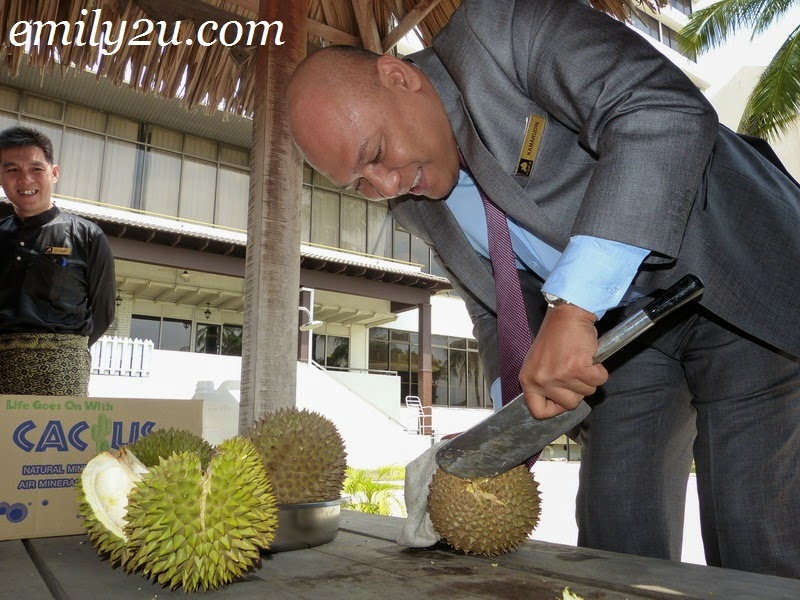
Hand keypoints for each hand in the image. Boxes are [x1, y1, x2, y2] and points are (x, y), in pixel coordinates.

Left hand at [520, 303, 607, 418]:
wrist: (567, 315)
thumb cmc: (556, 337)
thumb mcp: (538, 363)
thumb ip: (544, 383)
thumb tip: (557, 404)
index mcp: (528, 380)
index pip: (539, 411)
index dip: (555, 409)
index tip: (563, 399)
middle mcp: (541, 380)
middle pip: (569, 405)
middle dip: (578, 390)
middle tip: (574, 371)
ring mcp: (559, 375)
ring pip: (587, 393)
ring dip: (589, 378)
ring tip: (580, 360)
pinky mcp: (577, 368)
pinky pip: (598, 380)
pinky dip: (599, 370)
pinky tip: (589, 357)